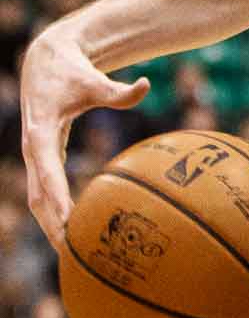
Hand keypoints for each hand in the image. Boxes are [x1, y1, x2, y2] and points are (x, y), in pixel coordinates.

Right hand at [20, 27, 150, 245]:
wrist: (45, 61)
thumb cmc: (72, 71)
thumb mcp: (94, 81)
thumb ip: (118, 90)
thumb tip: (145, 84)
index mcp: (40, 131)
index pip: (47, 170)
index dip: (56, 196)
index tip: (67, 220)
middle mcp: (33, 148)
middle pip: (39, 195)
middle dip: (53, 224)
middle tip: (73, 254)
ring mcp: (35, 155)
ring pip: (38, 198)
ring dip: (51, 225)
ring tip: (72, 256)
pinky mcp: (42, 157)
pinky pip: (45, 191)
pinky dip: (55, 212)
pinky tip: (73, 232)